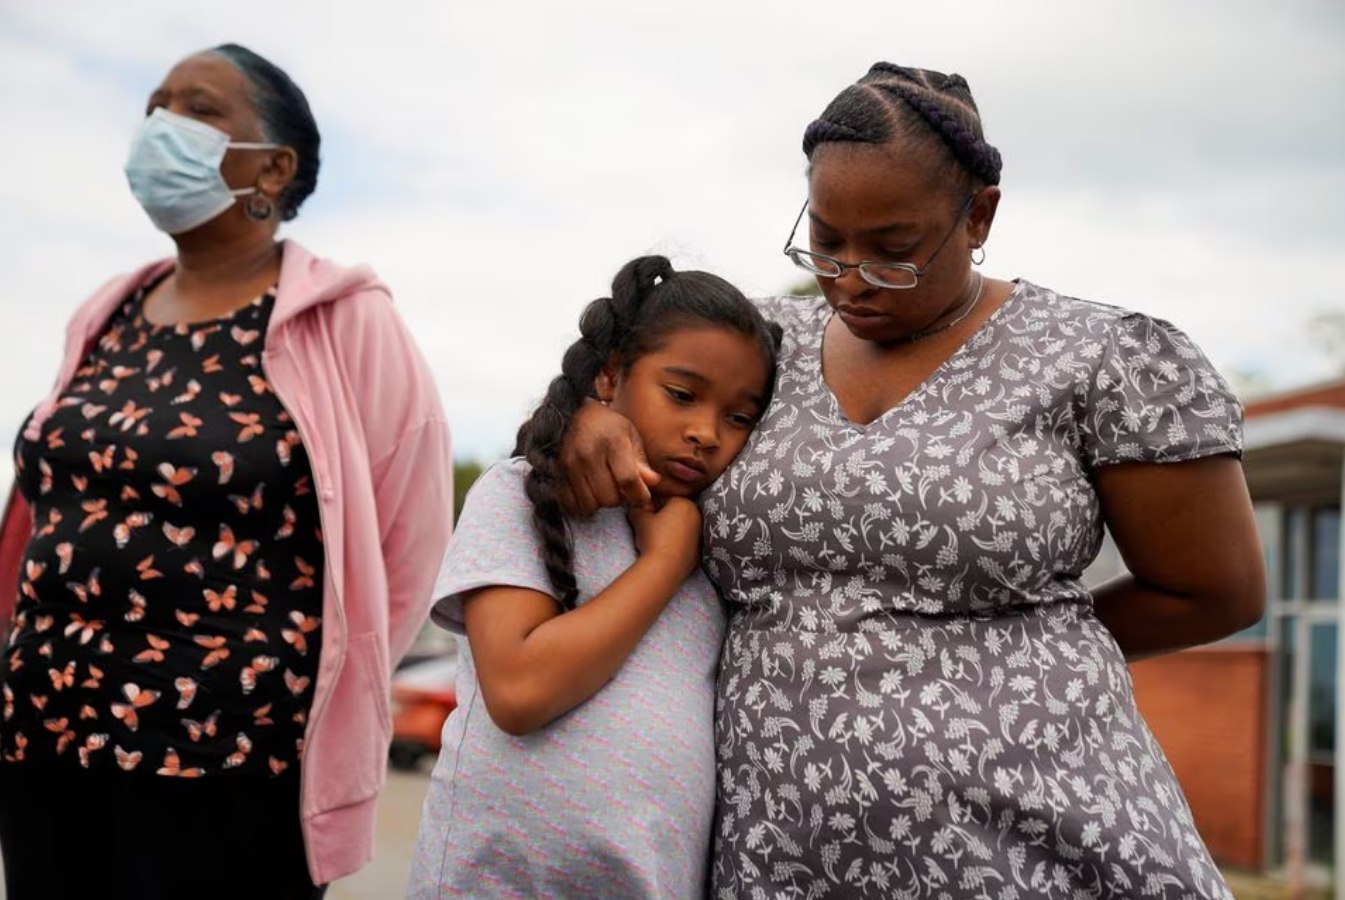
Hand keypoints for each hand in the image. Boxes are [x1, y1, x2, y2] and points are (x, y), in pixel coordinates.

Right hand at [560, 400, 659, 514]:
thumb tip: (653, 483)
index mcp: (612, 442)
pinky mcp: (558, 473)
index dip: (639, 495)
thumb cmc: (609, 426)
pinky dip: (583, 503)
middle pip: (609, 498)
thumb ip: (641, 462)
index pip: (627, 480)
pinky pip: (572, 504)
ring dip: (601, 502)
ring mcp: (570, 464)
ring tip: (605, 487)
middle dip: (620, 498)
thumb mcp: (631, 436)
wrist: (575, 414)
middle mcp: (589, 453)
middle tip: (620, 487)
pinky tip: (590, 490)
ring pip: (591, 505)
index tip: (643, 497)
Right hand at [627, 498, 701, 582]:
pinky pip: (687, 541)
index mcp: (685, 502)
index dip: (650, 508)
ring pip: (682, 527)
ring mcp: (702, 533)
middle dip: (663, 518)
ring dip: (671, 530)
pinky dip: (678, 543)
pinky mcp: (701, 549)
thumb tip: (636, 509)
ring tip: (657, 540)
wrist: (664, 568)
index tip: (643, 518)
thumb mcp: (639, 518)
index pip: (663, 499)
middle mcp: (698, 514)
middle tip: (649, 529)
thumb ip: (637, 509)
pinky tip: (666, 550)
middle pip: (675, 512)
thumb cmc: (653, 538)